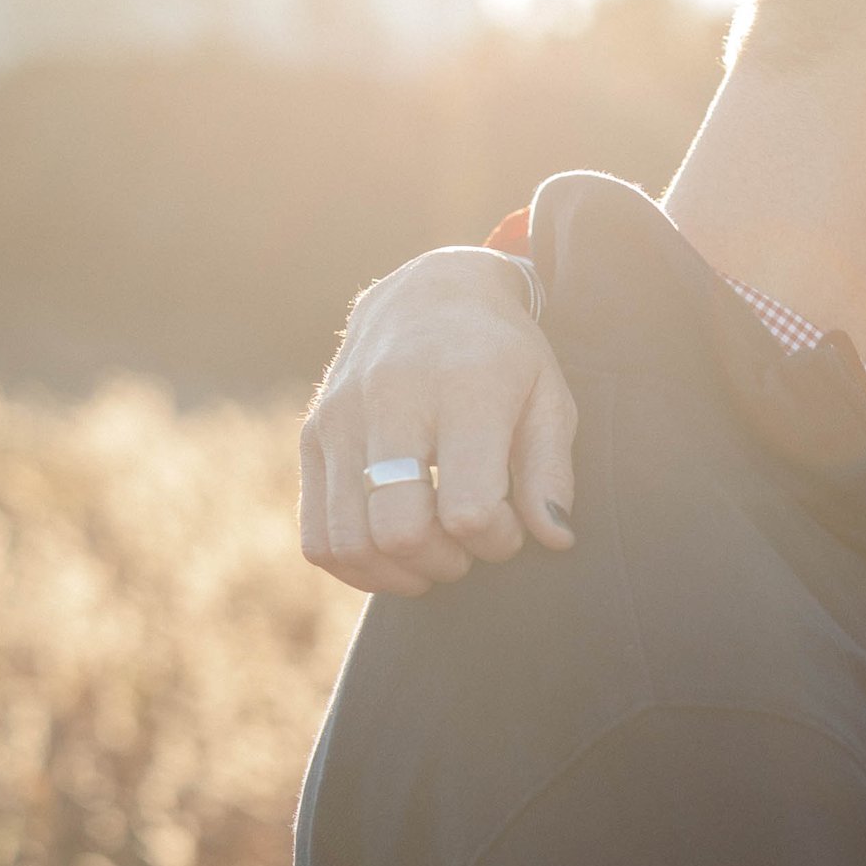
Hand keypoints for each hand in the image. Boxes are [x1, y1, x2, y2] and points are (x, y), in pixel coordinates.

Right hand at [299, 247, 577, 597]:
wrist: (426, 293)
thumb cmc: (502, 357)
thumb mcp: (549, 398)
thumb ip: (553, 472)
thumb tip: (554, 539)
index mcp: (461, 390)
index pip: (468, 510)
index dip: (497, 541)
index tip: (510, 525)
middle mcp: (390, 402)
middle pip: (400, 532)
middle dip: (444, 563)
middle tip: (468, 547)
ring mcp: (340, 419)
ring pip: (351, 543)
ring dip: (399, 572)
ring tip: (431, 553)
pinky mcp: (311, 437)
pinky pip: (318, 537)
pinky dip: (356, 566)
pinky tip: (391, 555)